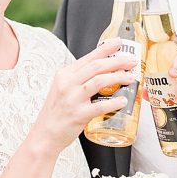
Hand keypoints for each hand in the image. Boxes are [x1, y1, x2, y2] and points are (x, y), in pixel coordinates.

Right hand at [32, 40, 135, 154]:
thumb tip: (104, 71)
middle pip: (96, 66)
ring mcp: (72, 99)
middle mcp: (67, 84)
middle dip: (117, 61)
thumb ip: (79, 79)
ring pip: (99, 81)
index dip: (106, 49)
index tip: (119, 43)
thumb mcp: (63, 89)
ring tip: (130, 78)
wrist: (44, 134)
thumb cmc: (57, 112)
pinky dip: (113, 102)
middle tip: (131, 62)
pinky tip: (123, 101)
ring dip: (117, 77)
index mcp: (64, 75)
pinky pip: (100, 106)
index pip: (89, 57)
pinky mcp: (78, 115)